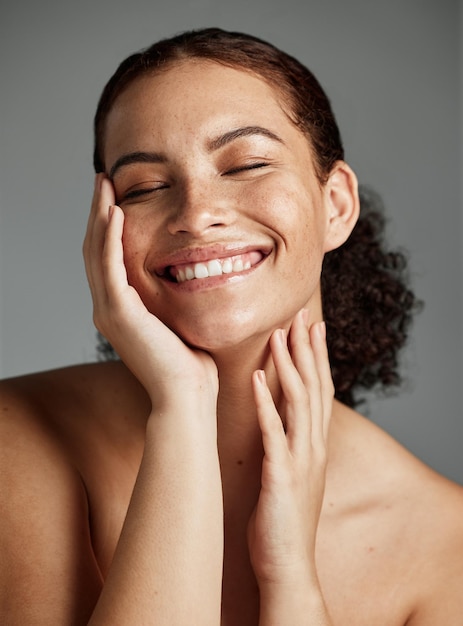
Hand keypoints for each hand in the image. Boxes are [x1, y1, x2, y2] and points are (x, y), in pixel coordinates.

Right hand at [83, 175, 217, 404]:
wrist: (187, 394)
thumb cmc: (190, 362)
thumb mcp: (178, 320)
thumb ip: (172, 298)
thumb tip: (188, 275)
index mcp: (120, 310)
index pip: (108, 258)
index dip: (108, 226)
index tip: (116, 197)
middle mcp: (108, 308)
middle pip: (95, 249)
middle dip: (99, 211)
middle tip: (103, 180)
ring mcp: (110, 311)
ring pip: (97, 252)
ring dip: (100, 215)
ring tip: (104, 184)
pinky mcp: (119, 313)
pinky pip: (110, 266)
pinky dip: (110, 237)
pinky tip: (114, 212)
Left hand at [248, 310, 332, 587]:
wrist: (287, 564)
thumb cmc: (282, 518)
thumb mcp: (289, 472)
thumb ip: (288, 443)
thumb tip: (277, 417)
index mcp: (314, 444)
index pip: (321, 390)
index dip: (317, 357)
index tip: (312, 326)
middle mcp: (313, 446)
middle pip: (316, 387)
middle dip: (309, 350)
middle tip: (303, 315)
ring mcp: (301, 459)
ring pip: (300, 401)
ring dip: (289, 366)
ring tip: (279, 335)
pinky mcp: (282, 475)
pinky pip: (275, 432)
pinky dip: (267, 403)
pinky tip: (256, 379)